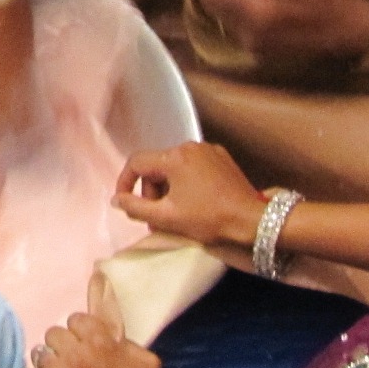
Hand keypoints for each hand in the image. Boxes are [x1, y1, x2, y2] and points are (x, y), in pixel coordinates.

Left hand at [30, 312, 160, 367]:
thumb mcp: (146, 362)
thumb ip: (125, 342)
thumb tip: (109, 333)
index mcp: (100, 342)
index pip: (76, 319)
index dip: (81, 330)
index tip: (85, 342)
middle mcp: (75, 355)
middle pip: (54, 333)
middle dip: (63, 344)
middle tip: (72, 358)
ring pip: (40, 355)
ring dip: (51, 363)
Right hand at [114, 142, 268, 245]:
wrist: (251, 220)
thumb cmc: (209, 219)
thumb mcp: (166, 217)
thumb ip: (135, 208)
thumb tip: (117, 200)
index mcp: (174, 157)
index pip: (136, 162)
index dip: (125, 183)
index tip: (124, 202)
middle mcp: (190, 146)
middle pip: (156, 165)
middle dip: (151, 191)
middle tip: (156, 217)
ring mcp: (208, 150)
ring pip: (174, 166)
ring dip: (168, 188)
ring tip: (175, 212)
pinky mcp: (222, 158)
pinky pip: (193, 166)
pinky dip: (186, 182)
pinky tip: (194, 202)